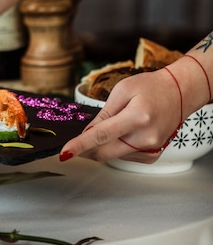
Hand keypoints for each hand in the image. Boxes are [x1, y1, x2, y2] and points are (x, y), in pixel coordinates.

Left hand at [60, 69, 182, 162]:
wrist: (179, 93)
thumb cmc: (151, 87)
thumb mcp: (122, 90)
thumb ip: (104, 113)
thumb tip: (88, 132)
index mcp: (137, 118)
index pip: (101, 135)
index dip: (80, 145)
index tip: (65, 152)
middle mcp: (146, 138)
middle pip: (105, 152)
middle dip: (86, 149)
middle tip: (74, 143)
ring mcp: (151, 149)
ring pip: (114, 156)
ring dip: (102, 146)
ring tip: (112, 125)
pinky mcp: (153, 155)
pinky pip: (125, 157)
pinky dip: (116, 148)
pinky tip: (122, 133)